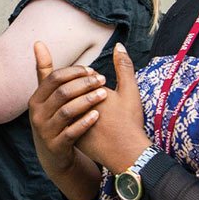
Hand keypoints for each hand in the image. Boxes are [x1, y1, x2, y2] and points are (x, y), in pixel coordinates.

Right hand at [28, 41, 108, 174]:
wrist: (52, 155)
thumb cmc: (53, 118)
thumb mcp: (47, 97)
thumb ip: (45, 70)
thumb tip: (38, 42)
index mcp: (35, 99)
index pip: (54, 78)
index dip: (74, 72)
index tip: (92, 70)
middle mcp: (37, 114)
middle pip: (62, 92)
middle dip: (84, 84)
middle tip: (102, 79)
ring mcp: (45, 131)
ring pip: (67, 111)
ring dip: (87, 100)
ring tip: (104, 94)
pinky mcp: (56, 146)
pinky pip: (72, 132)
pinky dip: (85, 122)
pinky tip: (98, 115)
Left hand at [75, 44, 152, 173]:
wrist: (126, 154)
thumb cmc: (129, 121)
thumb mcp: (129, 91)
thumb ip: (124, 66)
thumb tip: (118, 45)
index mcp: (86, 92)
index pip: (80, 78)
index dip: (93, 81)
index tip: (102, 88)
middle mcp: (74, 106)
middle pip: (71, 91)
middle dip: (81, 92)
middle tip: (100, 102)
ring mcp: (70, 122)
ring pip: (69, 106)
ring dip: (77, 105)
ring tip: (95, 112)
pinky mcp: (70, 136)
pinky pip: (69, 122)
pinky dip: (77, 119)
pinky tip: (91, 124)